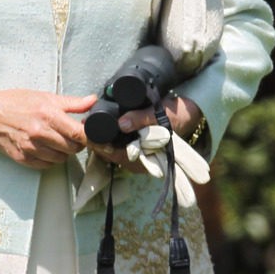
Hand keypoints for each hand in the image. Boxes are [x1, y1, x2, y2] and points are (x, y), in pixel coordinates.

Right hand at [0, 87, 96, 167]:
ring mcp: (30, 148)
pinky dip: (50, 159)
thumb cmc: (15, 104)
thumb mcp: (45, 97)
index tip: (90, 134)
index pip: (79, 134)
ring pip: (61, 159)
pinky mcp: (23, 158)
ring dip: (63, 152)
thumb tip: (92, 101)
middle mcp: (40, 133)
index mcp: (48, 115)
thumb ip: (72, 103)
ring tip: (56, 141)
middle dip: (76, 143)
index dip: (89, 136)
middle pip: (73, 148)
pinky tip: (45, 148)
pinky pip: (46, 165)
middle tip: (71, 135)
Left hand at [86, 92, 202, 171]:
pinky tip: (102, 126)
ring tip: (88, 124)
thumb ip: (142, 119)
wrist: (191, 113)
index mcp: (144, 158)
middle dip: (96, 140)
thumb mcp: (161, 115)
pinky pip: (118, 144)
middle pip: (109, 153)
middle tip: (83, 125)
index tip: (86, 132)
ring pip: (112, 149)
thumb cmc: (178, 116)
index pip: (113, 154)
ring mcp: (137, 154)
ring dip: (101, 138)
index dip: (98, 144)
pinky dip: (109, 136)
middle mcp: (138, 160)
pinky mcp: (136, 146)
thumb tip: (122, 123)